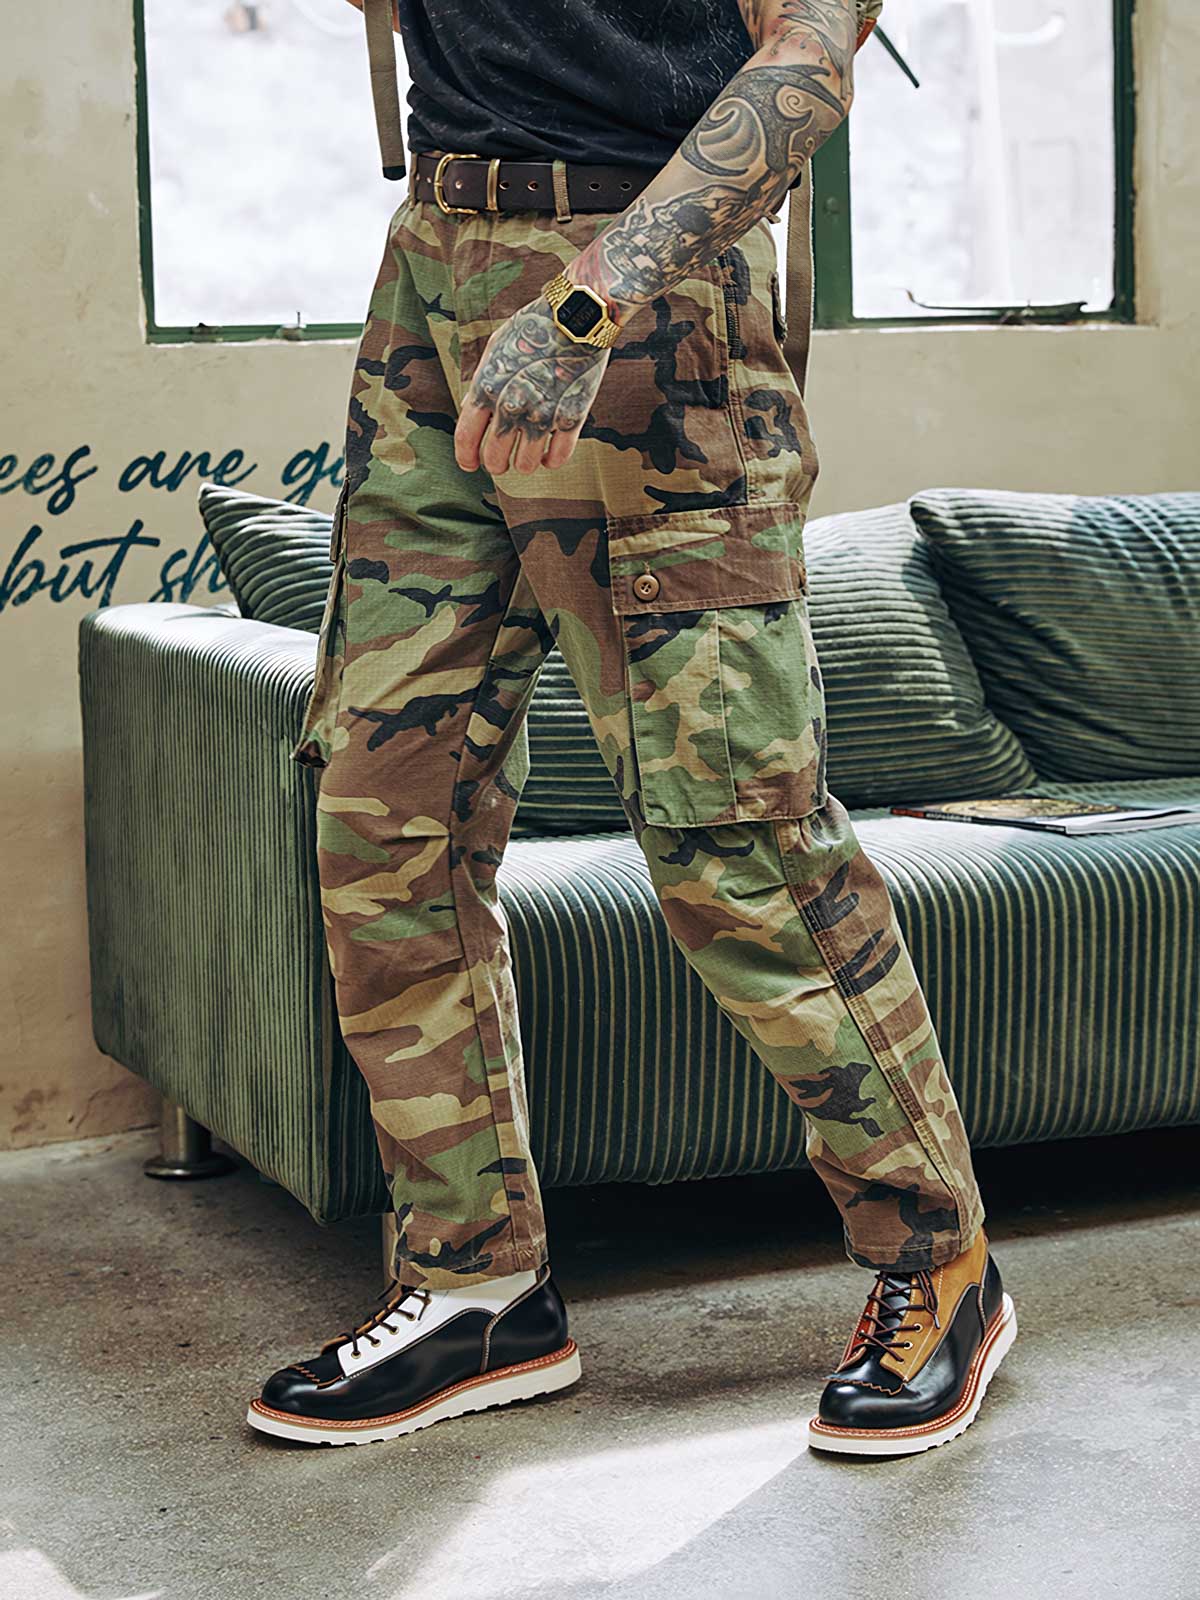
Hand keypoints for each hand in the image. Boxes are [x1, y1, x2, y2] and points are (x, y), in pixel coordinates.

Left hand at [454, 296, 610, 476]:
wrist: (577, 315)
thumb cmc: (534, 327)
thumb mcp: (497, 348)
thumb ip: (484, 381)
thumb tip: (473, 411)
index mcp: (486, 387)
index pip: (466, 438)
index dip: (466, 458)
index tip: (470, 465)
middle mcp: (511, 405)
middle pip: (495, 458)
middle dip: (496, 464)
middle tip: (501, 462)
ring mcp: (542, 414)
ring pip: (526, 465)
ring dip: (524, 464)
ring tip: (526, 456)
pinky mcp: (572, 418)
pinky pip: (558, 458)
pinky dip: (551, 460)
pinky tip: (548, 454)